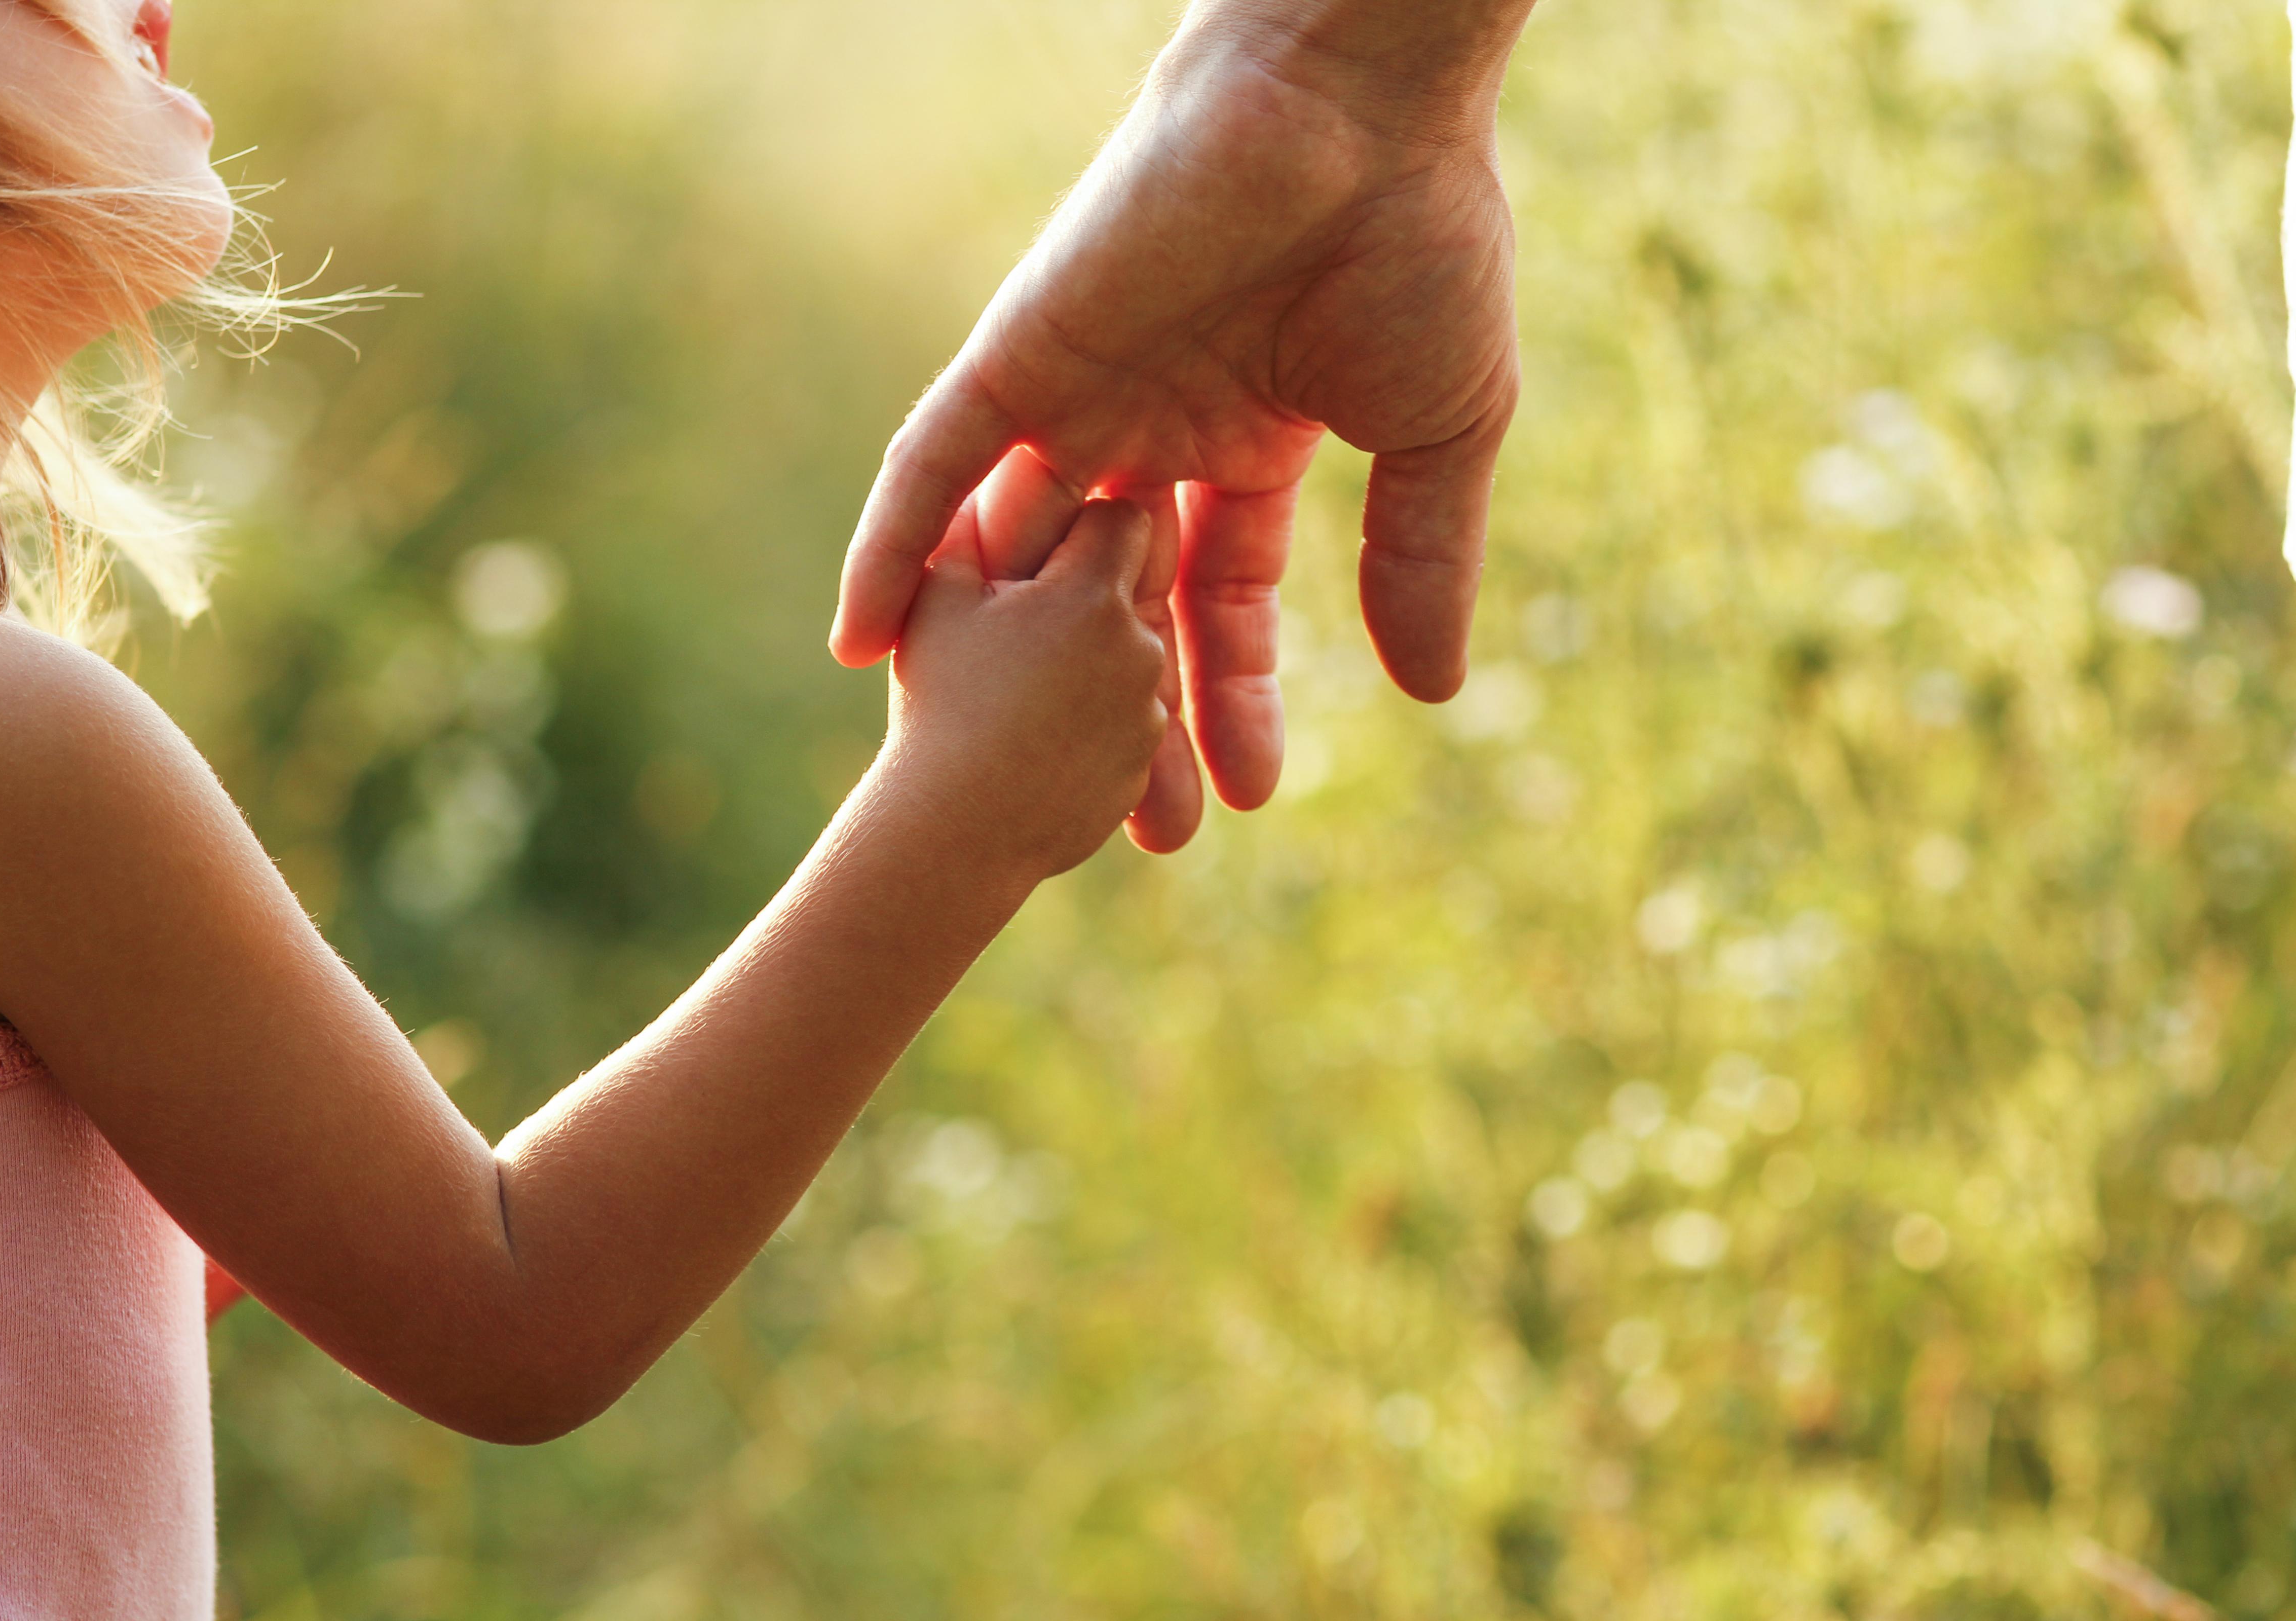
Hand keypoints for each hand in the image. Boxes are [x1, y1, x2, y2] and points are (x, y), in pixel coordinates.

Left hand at [834, 10, 1524, 822]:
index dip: (1228, 698)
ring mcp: (1075, 396)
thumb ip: (1416, 559)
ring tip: (1009, 789)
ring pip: (1022, 561)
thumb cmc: (1419, 244)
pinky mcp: (1017, 355)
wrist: (1364, 109)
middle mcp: (1147, 430)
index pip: (1216, 601)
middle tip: (1139, 835)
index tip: (1244, 796)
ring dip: (1010, 671)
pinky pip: (929, 467)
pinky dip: (888, 548)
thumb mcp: (1435, 437)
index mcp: (1243, 443)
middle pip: (1113, 606)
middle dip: (1126, 719)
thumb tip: (1434, 690)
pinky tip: (859, 646)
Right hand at [879, 488, 1170, 881]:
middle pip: (1129, 593)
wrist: (950, 833)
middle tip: (1022, 621)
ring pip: (1129, 664)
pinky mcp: (1139, 773)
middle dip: (1083, 602)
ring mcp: (1146, 717)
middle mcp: (1140, 650)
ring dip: (1088, 669)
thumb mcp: (936, 594)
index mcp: (1096, 593)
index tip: (1036, 548)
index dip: (1076, 529)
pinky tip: (1038, 739)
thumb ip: (965, 527)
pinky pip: (1127, 729)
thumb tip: (982, 491)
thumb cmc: (940, 701)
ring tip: (1023, 694)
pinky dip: (1092, 725)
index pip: (1117, 524)